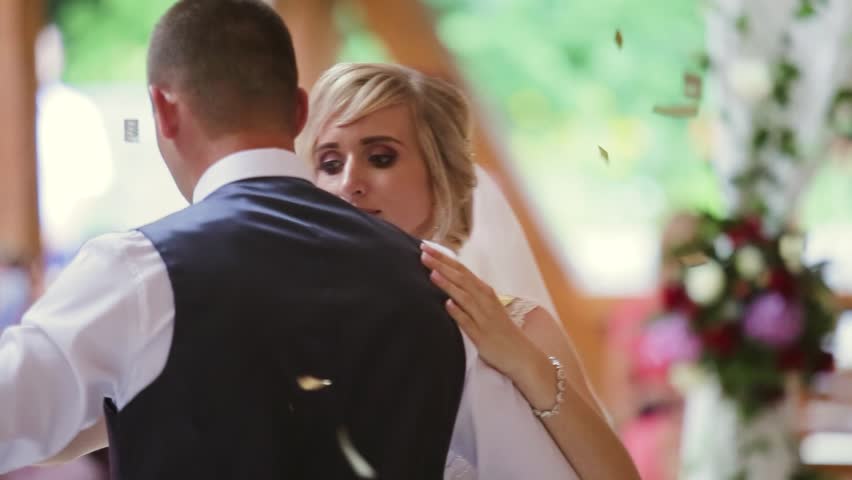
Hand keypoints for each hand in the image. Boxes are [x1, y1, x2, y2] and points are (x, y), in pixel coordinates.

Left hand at [420, 242, 535, 379]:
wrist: (521, 354)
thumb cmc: (501, 330)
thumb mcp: (486, 306)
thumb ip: (470, 294)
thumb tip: (449, 282)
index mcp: (484, 291)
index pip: (461, 269)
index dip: (444, 258)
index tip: (427, 247)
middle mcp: (485, 300)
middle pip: (461, 278)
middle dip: (442, 264)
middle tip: (424, 251)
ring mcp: (484, 317)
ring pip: (464, 297)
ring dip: (448, 284)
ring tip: (432, 273)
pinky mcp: (482, 336)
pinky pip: (468, 322)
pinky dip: (459, 313)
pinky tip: (448, 305)